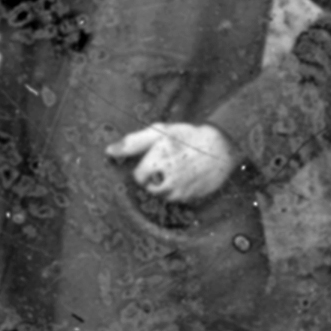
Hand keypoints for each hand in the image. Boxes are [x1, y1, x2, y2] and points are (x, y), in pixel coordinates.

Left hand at [106, 122, 240, 203]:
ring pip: (163, 195)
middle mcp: (165, 183)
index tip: (157, 157)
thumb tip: (109, 151)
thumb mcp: (158, 132)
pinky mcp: (192, 199)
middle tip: (170, 162)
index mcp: (154, 166)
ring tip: (180, 168)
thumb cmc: (187, 136)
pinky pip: (178, 199)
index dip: (145, 166)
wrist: (221, 146)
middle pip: (149, 188)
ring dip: (167, 185)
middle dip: (155, 176)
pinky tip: (189, 176)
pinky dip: (180, 190)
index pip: (137, 177)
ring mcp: (180, 194)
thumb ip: (132, 143)